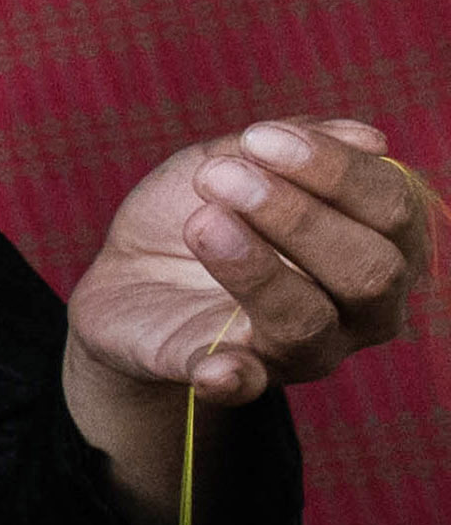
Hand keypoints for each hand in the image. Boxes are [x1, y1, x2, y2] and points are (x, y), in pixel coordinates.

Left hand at [68, 118, 433, 404]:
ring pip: (309, 322)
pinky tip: (214, 366)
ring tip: (201, 221)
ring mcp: (303, 352)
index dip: (336, 169)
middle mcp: (361, 310)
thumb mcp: (234, 161)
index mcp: (379, 246)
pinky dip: (232, 376)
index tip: (260, 137)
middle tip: (221, 176)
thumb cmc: (203, 210)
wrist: (131, 273)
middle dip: (297, 216)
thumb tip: (371, 139)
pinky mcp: (232, 377)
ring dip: (255, 267)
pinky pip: (244, 386)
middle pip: (371, 272)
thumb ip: (293, 148)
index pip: (395, 210)